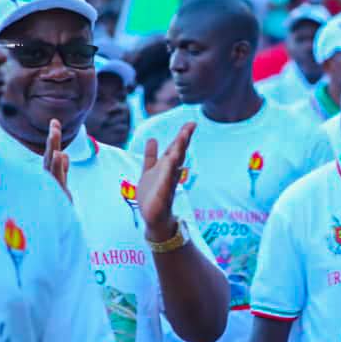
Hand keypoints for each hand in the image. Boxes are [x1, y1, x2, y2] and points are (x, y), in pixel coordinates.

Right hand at [43, 119, 71, 201]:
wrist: (50, 227)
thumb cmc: (53, 207)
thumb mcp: (60, 185)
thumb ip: (62, 170)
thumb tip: (63, 154)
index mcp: (50, 175)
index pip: (52, 154)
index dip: (53, 139)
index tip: (55, 122)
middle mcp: (47, 179)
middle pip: (50, 156)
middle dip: (53, 140)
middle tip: (55, 123)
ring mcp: (50, 187)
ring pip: (52, 165)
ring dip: (53, 148)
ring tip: (54, 133)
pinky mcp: (55, 195)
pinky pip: (56, 179)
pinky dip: (58, 166)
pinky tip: (60, 155)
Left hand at [138, 122, 195, 239]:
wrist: (155, 219)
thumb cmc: (153, 196)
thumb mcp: (149, 171)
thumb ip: (151, 156)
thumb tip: (153, 139)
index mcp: (166, 167)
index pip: (175, 148)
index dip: (182, 136)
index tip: (191, 123)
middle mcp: (170, 173)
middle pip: (178, 154)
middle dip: (183, 140)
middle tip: (191, 126)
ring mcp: (167, 183)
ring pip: (174, 165)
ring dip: (178, 151)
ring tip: (182, 138)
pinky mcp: (163, 195)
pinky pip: (167, 181)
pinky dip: (169, 171)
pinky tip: (171, 160)